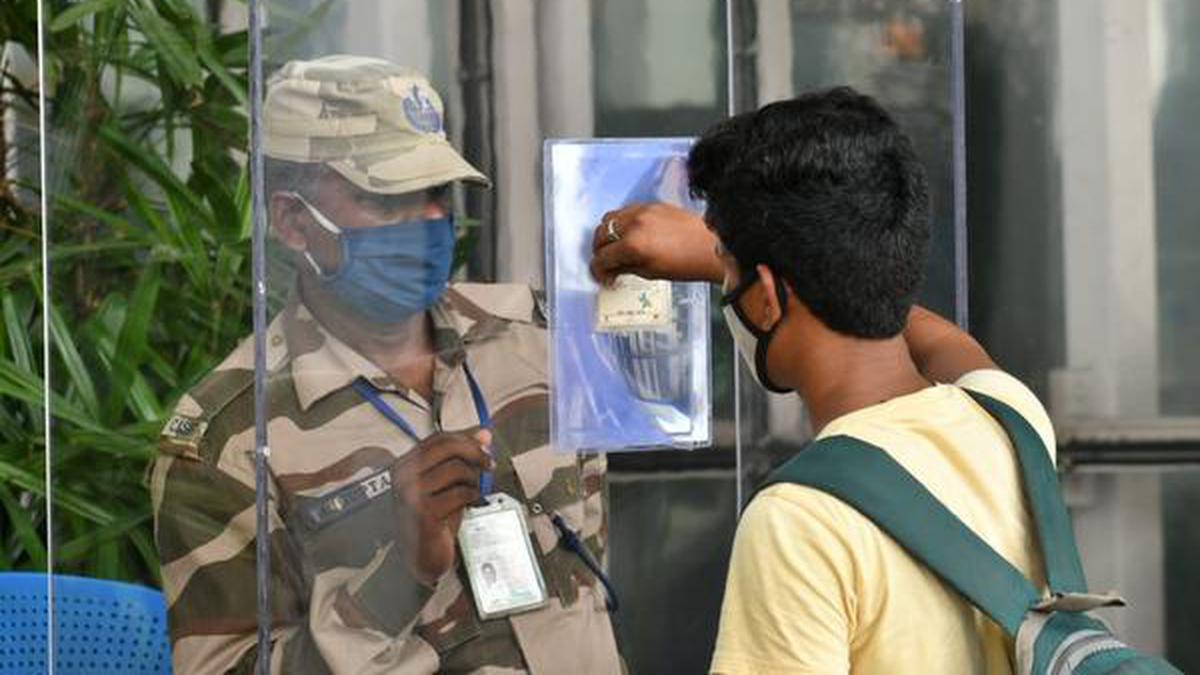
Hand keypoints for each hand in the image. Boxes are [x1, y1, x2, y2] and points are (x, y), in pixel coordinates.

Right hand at [390, 429, 492, 586]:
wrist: (422, 556)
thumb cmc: (433, 519)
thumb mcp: (446, 482)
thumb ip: (461, 457)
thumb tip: (483, 433)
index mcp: (404, 465)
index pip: (438, 438)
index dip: (467, 438)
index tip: (485, 444)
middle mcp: (403, 476)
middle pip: (448, 447)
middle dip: (475, 453)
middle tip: (489, 464)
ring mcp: (412, 494)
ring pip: (457, 469)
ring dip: (473, 480)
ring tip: (472, 491)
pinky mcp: (425, 512)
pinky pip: (460, 493)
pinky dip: (471, 496)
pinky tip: (469, 504)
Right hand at [589, 203, 724, 286]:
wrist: (711, 246)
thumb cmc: (688, 262)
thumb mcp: (651, 272)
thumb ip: (625, 268)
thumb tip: (610, 270)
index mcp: (633, 245)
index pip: (602, 257)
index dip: (598, 270)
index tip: (602, 276)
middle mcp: (634, 224)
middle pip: (600, 234)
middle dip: (599, 251)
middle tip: (605, 264)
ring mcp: (642, 211)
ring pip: (609, 218)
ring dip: (607, 234)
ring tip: (615, 248)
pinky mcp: (651, 205)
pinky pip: (626, 211)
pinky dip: (622, 223)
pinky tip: (630, 235)